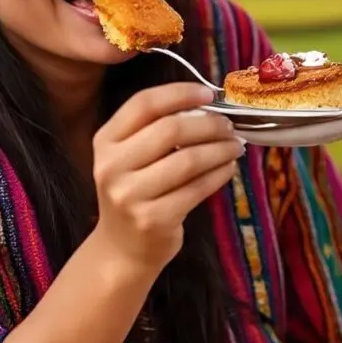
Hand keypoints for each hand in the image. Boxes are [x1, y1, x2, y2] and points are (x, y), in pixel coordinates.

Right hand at [90, 83, 244, 276]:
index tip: (210, 93)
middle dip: (209, 124)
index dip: (180, 93)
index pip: (143, 104)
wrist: (123, 249)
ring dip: (221, 149)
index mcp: (105, 141)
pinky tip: (229, 168)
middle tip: (230, 126)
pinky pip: (198, 187)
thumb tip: (208, 105)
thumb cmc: (136, 193)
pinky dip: (220, 174)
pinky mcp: (154, 219)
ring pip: (189, 159)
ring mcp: (130, 195)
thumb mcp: (131, 158)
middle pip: (171, 129)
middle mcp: (112, 166)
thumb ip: (158, 130)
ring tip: (236, 146)